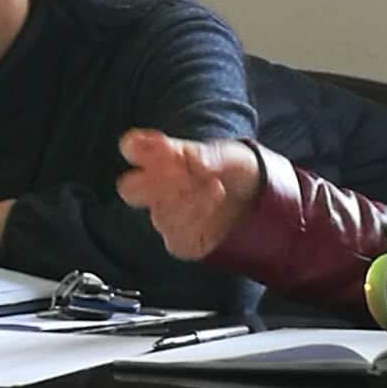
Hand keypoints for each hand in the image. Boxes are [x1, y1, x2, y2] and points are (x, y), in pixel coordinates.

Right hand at [116, 129, 260, 259]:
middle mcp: (157, 189)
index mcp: (161, 159)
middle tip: (183, 174)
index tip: (166, 146)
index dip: (140, 148)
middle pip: (129, 189)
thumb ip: (210, 155)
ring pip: (159, 215)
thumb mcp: (229, 155)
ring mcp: (166, 216)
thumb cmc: (234, 169)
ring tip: (216, 188)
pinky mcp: (182, 241)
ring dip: (188, 202)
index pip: (132, 149)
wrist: (257, 198)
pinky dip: (197, 224)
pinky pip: (177, 240)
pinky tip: (212, 209)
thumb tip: (196, 162)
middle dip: (153, 183)